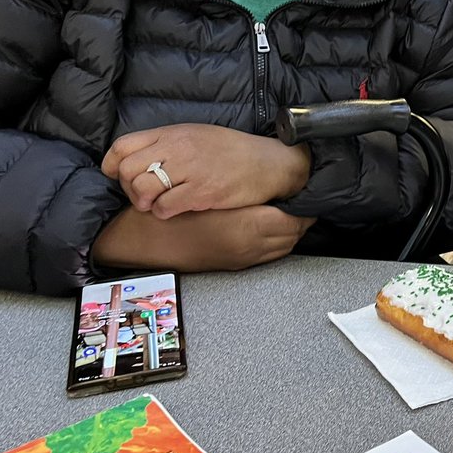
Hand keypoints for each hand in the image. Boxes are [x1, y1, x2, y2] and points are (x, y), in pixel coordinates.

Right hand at [93, 205, 314, 271]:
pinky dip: (277, 242)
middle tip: (304, 201)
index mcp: (247, 227)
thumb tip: (269, 186)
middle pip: (293, 234)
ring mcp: (243, 259)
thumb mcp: (210, 194)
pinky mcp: (234, 265)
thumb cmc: (176, 214)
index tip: (306, 192)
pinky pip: (269, 255)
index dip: (303, 206)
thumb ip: (241, 193)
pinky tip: (272, 228)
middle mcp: (250, 247)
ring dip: (290, 231)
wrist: (146, 241)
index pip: (293, 218)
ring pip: (283, 246)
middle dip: (301, 219)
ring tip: (292, 212)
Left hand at [101, 124, 310, 218]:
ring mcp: (190, 170)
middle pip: (127, 170)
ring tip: (159, 203)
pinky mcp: (202, 193)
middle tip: (145, 194)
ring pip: (141, 190)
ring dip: (145, 203)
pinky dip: (165, 213)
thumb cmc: (233, 151)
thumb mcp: (197, 135)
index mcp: (174, 133)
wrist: (270, 163)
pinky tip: (178, 209)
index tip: (123, 176)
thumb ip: (167, 143)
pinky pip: (164, 207)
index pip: (122, 147)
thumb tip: (136, 158)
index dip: (114, 166)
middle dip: (129, 188)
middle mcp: (178, 148)